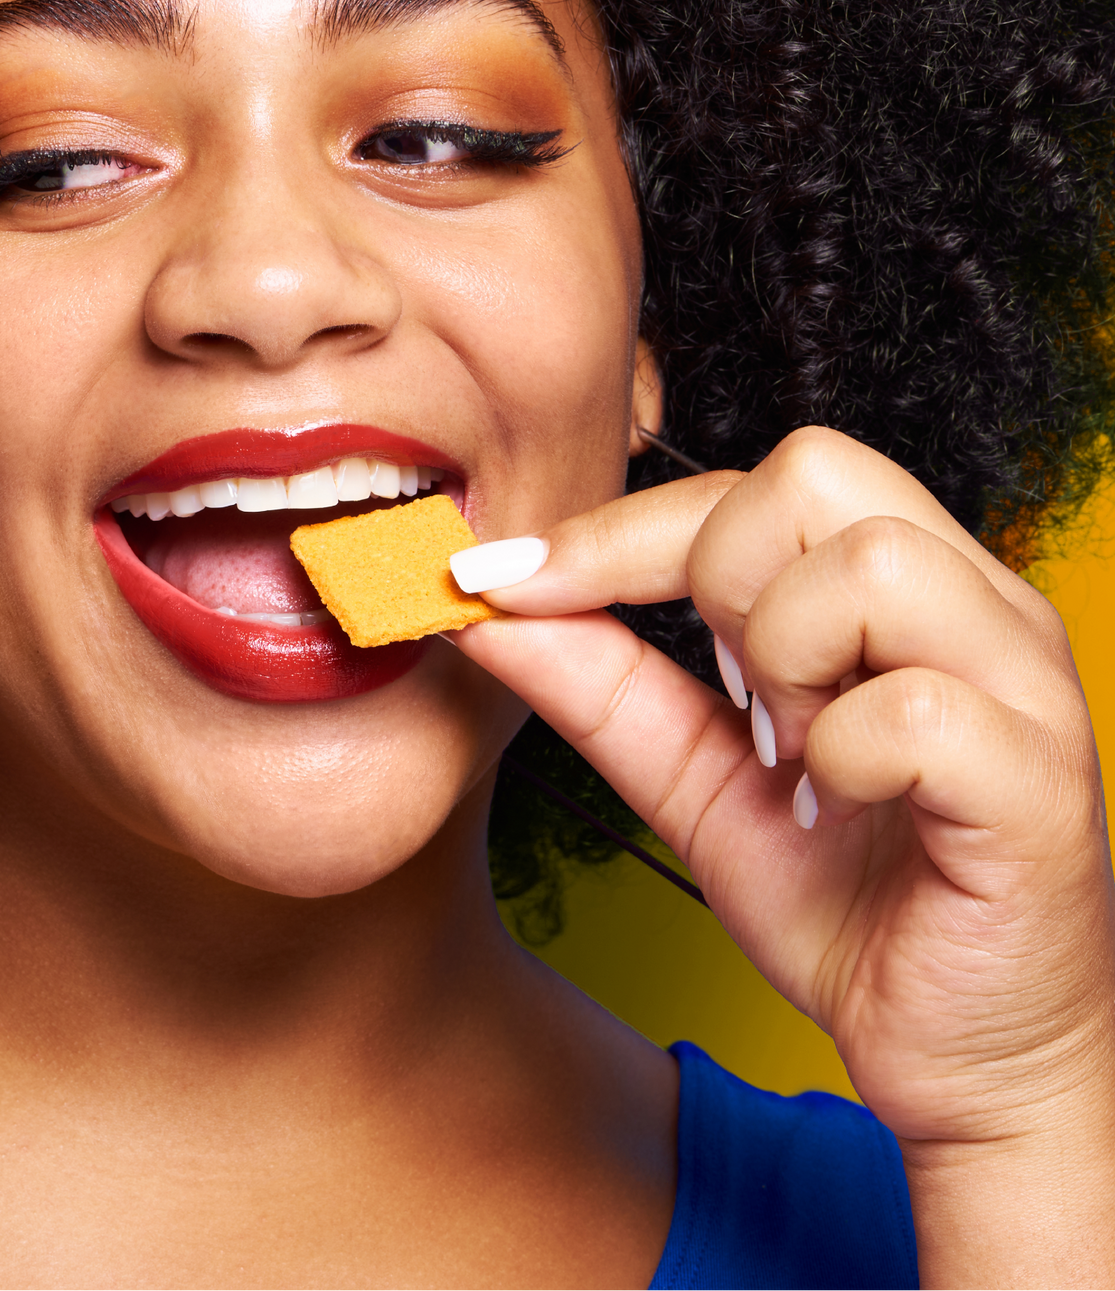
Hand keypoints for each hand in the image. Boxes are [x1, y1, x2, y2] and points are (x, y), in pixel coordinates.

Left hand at [450, 427, 1114, 1286]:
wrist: (952, 1059)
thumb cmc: (844, 903)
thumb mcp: (691, 780)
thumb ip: (601, 686)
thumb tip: (490, 608)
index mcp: (903, 587)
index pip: (753, 482)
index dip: (618, 527)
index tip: (503, 582)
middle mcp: (976, 604)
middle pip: (813, 474)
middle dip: (717, 578)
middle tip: (733, 696)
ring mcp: (1024, 684)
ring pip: (871, 566)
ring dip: (786, 666)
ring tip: (795, 755)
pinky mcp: (1042, 782)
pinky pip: (915, 713)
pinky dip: (843, 759)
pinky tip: (840, 806)